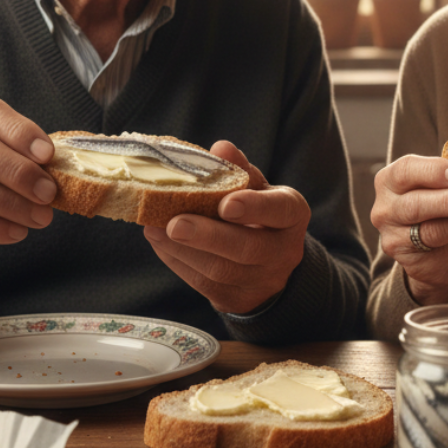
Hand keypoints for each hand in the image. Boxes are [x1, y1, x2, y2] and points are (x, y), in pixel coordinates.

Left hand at [142, 141, 309, 314]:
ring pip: (221, 270)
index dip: (254, 207)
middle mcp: (283, 251)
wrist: (269, 264)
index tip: (226, 204)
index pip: (279, 210)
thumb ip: (239, 169)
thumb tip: (220, 147)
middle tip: (176, 224)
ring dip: (184, 250)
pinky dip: (177, 261)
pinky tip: (159, 241)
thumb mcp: (257, 188)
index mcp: (291, 215)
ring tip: (155, 228)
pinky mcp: (236, 300)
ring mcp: (261, 280)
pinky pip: (204, 283)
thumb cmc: (258, 213)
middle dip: (208, 236)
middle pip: (247, 248)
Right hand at [371, 155, 447, 305]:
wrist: (428, 249)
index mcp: (388, 182)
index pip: (405, 171)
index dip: (434, 171)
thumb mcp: (434, 184)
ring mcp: (396, 240)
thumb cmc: (434, 203)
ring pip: (433, 232)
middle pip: (415, 205)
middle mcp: (385, 211)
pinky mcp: (414, 264)